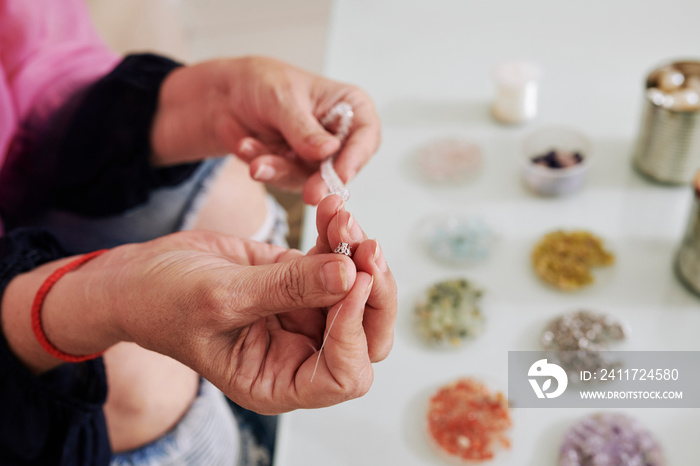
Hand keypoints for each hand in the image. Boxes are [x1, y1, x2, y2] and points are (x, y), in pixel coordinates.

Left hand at [150, 56, 380, 204]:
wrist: (225, 96)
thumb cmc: (261, 82)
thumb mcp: (282, 99)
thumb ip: (303, 129)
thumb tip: (329, 150)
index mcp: (350, 106)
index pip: (366, 136)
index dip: (356, 158)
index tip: (341, 175)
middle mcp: (338, 134)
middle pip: (342, 167)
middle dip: (320, 180)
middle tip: (309, 194)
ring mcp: (317, 156)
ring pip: (310, 179)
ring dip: (280, 170)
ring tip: (255, 159)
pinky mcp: (294, 170)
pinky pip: (284, 180)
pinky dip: (264, 167)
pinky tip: (246, 146)